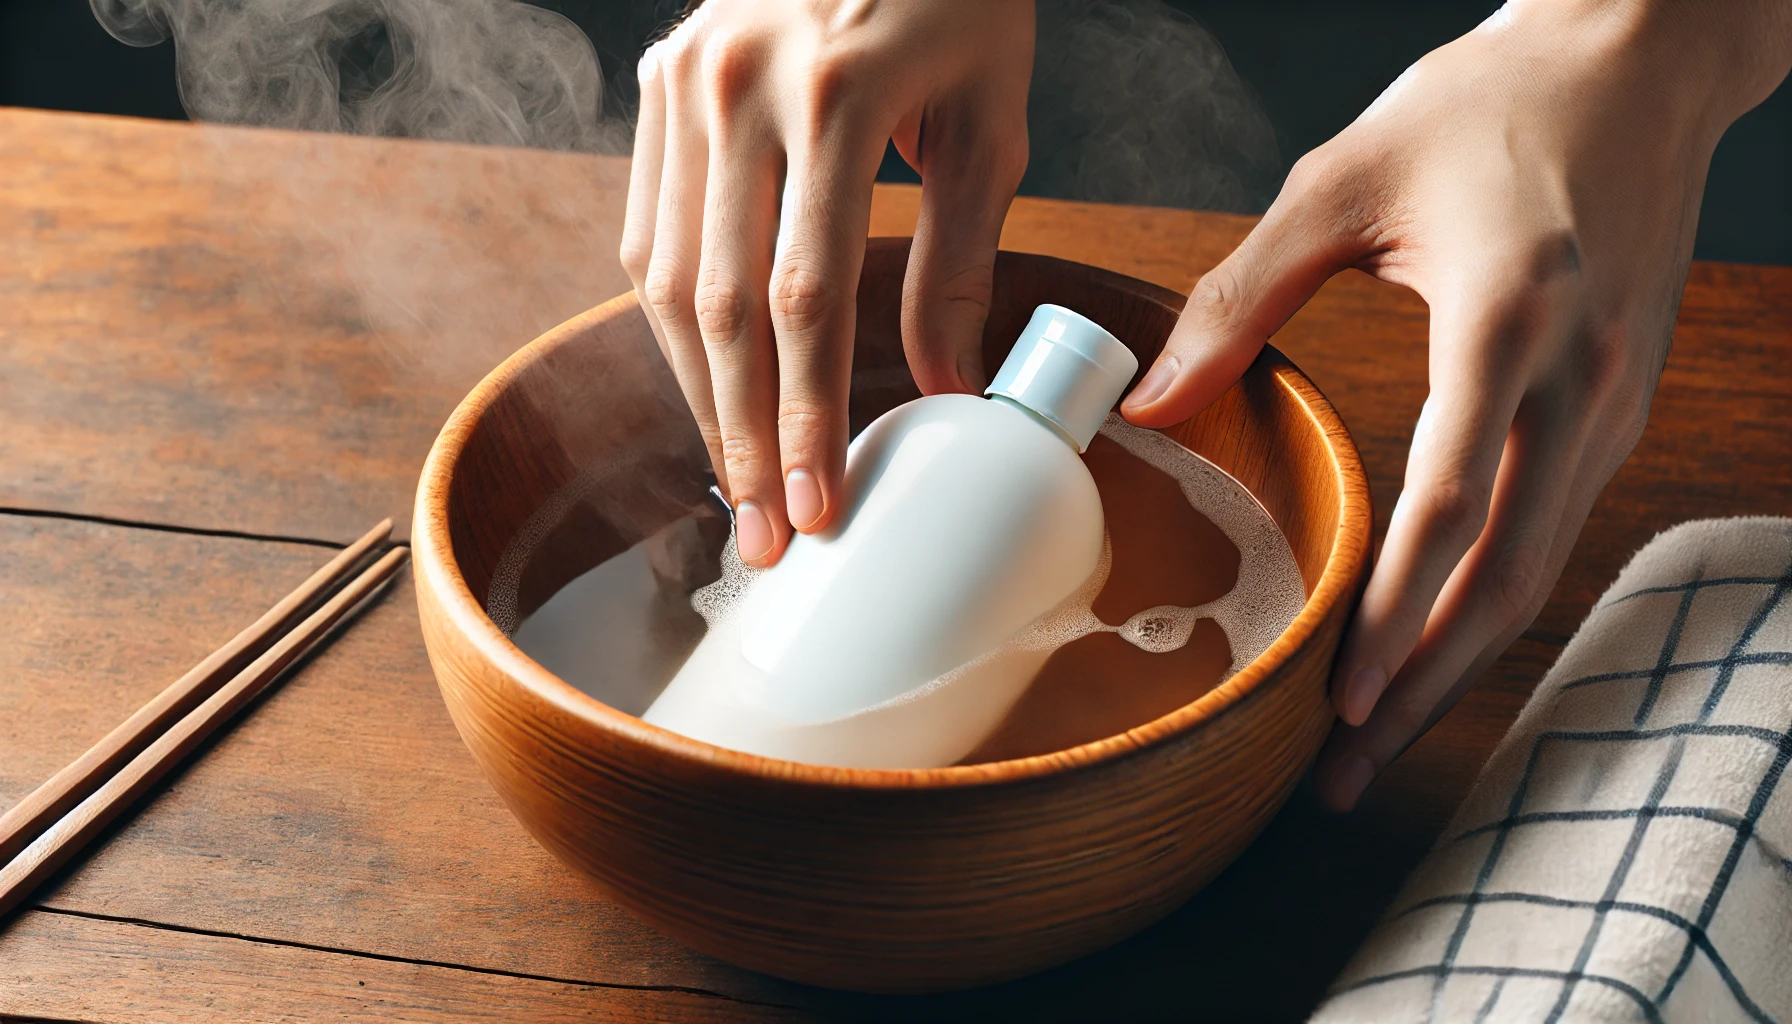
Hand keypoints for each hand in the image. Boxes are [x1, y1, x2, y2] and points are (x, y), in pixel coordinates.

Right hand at [621, 0, 1034, 566]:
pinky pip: (646, 229)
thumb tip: (948, 392)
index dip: (805, 416)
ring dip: (696, 394)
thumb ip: (960, 258)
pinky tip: (704, 386)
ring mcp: (683, 82)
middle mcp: (737, 89)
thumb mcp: (988, 122)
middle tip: (767, 536)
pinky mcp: (658, 81)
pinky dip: (672, 322)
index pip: (805, 299)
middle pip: (722, 307)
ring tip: (735, 483)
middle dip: (743, 435)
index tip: (819, 506)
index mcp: (836, 96)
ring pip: (666, 279)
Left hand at [1119, 0, 1791, 810]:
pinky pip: (1556, 524)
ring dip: (1458, 658)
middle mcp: (1580, 377)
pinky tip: (1435, 636)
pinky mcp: (1621, 397)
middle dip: (1422, 684)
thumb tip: (1152, 399)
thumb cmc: (1484, 106)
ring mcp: (1615, 395)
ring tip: (1378, 730)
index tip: (1335, 699)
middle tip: (1344, 767)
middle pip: (1504, 575)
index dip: (1389, 616)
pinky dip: (1493, 596)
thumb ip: (1239, 296)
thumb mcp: (1341, 182)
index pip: (1448, 506)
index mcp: (1506, 322)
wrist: (1636, 59)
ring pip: (1539, 566)